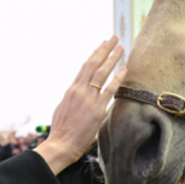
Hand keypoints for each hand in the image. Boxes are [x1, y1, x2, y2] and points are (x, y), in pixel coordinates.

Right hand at [34, 36, 125, 173]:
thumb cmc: (61, 131)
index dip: (95, 54)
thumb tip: (81, 97)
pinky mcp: (97, 110)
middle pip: (93, 64)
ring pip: (101, 73)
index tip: (102, 45)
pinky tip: (124, 69)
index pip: (85, 67)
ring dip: (112, 58)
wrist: (60, 145)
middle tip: (114, 38)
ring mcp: (88, 99)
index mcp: (71, 90)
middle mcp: (79, 91)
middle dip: (104, 49)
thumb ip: (74, 100)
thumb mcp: (64, 109)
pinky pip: (109, 90)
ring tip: (121, 47)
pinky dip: (117, 78)